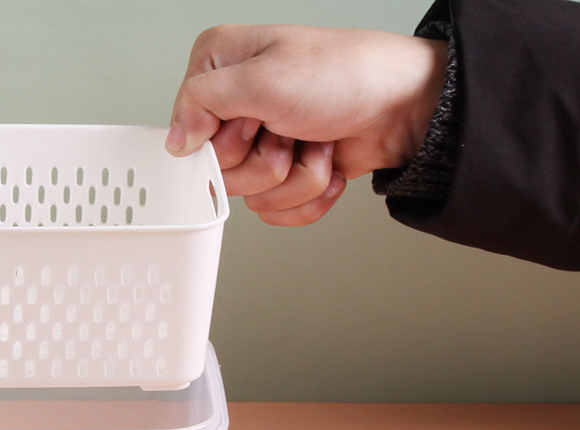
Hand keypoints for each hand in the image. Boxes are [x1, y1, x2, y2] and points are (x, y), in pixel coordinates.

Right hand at [167, 25, 448, 224]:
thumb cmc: (347, 76)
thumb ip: (203, 102)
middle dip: (264, 160)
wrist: (405, 105)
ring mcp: (259, 141)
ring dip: (294, 177)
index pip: (186, 132)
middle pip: (219, 171)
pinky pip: (275, 212)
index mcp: (218, 67)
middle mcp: (233, 104)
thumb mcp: (265, 77)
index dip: (222, 139)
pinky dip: (308, 195)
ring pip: (250, 196)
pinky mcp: (284, 172)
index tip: (253, 120)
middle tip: (289, 128)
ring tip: (313, 139)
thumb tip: (174, 140)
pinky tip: (324, 161)